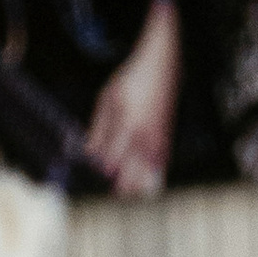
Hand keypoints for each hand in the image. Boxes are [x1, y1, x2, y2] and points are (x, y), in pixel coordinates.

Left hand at [86, 0, 179, 198]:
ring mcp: (159, 139)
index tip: (91, 176)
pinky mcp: (168, 138)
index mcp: (128, 126)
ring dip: (135, 185)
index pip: (110, 161)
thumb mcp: (108, 98)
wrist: (163, 64)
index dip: (99, 172)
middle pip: (131, 176)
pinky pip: (160, 166)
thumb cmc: (135, 77)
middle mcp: (145, 137)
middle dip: (118, 187)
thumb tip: (89, 152)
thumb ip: (99, 128)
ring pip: (148, 174)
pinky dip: (151, 176)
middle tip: (107, 193)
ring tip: (124, 193)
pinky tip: (145, 182)